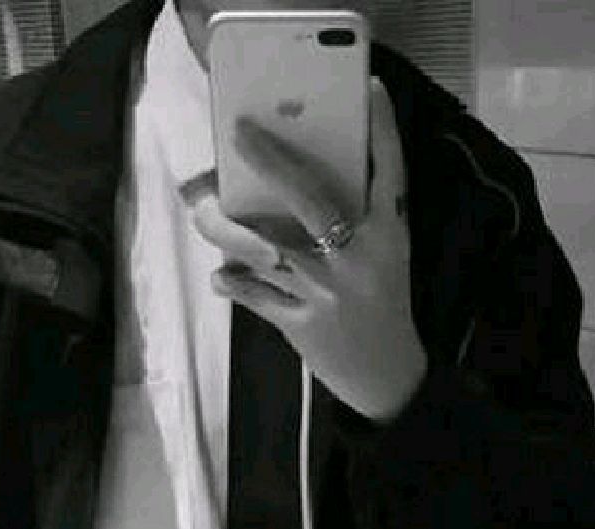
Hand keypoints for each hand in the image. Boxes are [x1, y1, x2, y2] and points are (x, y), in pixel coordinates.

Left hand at [182, 78, 427, 422]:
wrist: (386, 374)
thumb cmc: (382, 303)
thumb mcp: (389, 256)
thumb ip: (365, 218)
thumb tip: (308, 175)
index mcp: (389, 236)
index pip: (390, 171)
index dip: (382, 128)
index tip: (369, 87)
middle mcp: (360, 258)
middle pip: (311, 198)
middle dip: (271, 163)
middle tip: (239, 133)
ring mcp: (328, 293)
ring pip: (266, 249)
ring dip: (228, 230)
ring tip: (204, 212)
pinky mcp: (302, 325)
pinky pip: (255, 296)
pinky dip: (232, 284)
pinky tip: (219, 277)